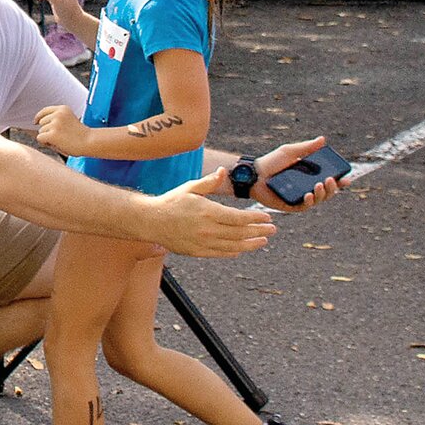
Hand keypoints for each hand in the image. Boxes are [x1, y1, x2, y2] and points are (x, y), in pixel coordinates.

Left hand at [35, 104, 89, 156]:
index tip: (35, 122)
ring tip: (62, 140)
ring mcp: (55, 123)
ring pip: (41, 131)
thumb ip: (56, 119)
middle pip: (41, 123)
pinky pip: (40, 138)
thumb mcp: (69, 120)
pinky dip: (46, 143)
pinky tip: (57, 144)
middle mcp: (58, 114)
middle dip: (47, 131)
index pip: (45, 110)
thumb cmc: (81, 135)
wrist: (90, 142)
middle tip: (61, 136)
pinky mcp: (52, 134)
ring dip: (48, 138)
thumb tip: (37, 123)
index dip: (39, 117)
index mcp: (63, 108)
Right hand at [149, 168, 275, 257]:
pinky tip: (242, 249)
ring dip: (251, 244)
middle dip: (259, 231)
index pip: (239, 218)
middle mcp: (207, 230)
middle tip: (272, 230)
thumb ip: (209, 182)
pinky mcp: (197, 252)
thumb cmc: (172, 202)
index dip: (255, 219)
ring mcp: (202, 243)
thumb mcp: (190, 188)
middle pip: (240, 233)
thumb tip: (223, 171)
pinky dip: (234, 252)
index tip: (267, 217)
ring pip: (233, 246)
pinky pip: (220, 254)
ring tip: (263, 241)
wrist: (151, 221)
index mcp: (208, 212)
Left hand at [242, 135, 348, 211]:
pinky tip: (309, 194)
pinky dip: (309, 201)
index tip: (346, 178)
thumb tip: (323, 139)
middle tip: (331, 179)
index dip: (340, 181)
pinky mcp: (290, 206)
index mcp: (309, 176)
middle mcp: (307, 188)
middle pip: (327, 191)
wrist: (254, 173)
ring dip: (322, 194)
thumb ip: (307, 147)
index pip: (329, 179)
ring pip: (318, 200)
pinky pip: (303, 206)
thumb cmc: (271, 162)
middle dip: (332, 187)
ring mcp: (299, 198)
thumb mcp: (290, 152)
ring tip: (319, 184)